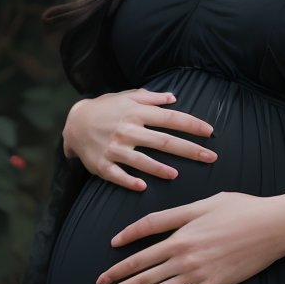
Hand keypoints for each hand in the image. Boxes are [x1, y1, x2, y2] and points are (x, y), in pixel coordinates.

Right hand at [64, 89, 216, 188]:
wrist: (74, 122)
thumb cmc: (106, 108)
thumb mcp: (127, 96)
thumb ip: (151, 97)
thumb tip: (174, 98)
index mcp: (137, 112)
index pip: (170, 119)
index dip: (192, 125)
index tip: (210, 132)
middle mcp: (127, 129)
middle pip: (163, 141)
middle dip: (189, 150)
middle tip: (211, 157)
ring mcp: (114, 148)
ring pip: (140, 160)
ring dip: (159, 168)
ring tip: (176, 175)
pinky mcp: (102, 164)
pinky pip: (117, 175)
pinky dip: (129, 181)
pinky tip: (143, 187)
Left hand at [95, 191, 284, 283]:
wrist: (273, 226)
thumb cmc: (239, 209)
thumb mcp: (202, 205)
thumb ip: (170, 217)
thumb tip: (140, 227)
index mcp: (180, 236)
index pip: (140, 254)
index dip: (119, 264)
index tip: (104, 273)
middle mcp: (185, 258)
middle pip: (144, 275)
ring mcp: (199, 274)